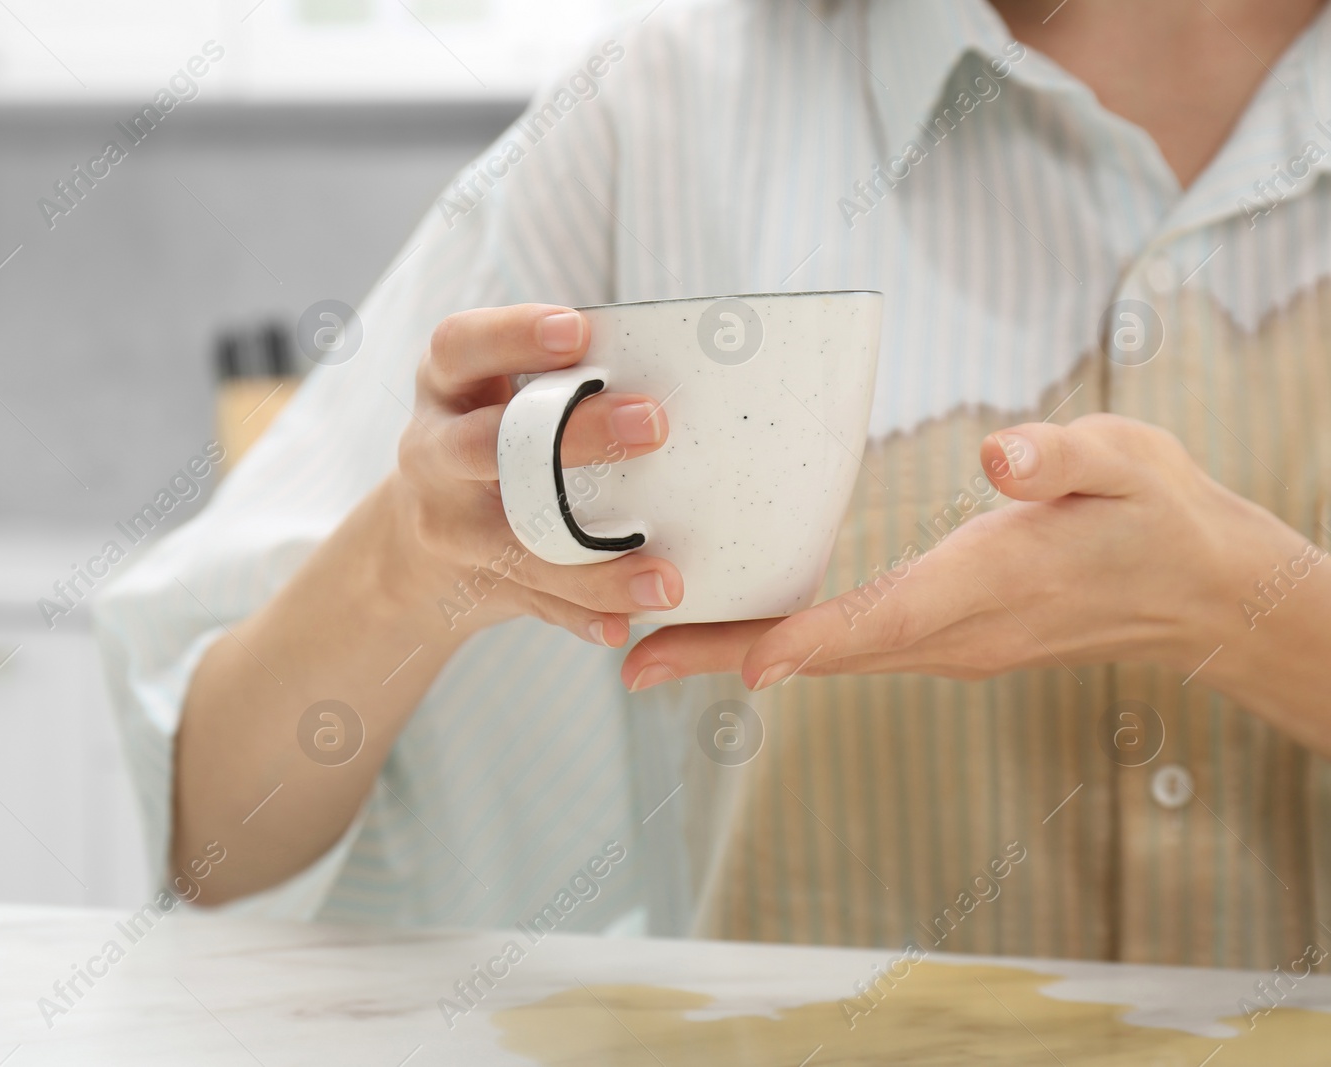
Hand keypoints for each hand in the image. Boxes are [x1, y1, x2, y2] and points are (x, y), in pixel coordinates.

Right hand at [387, 304, 683, 646]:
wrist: (413, 546)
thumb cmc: (494, 439)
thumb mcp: (496, 394)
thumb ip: (561, 382)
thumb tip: (685, 358)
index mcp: (444, 385)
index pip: (462, 347)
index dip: (513, 336)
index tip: (579, 330)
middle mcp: (433, 451)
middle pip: (484, 444)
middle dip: (571, 436)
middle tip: (653, 425)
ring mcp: (448, 523)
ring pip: (513, 543)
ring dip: (592, 563)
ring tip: (664, 580)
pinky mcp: (475, 580)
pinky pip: (535, 601)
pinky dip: (582, 614)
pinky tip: (624, 624)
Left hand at [621, 414, 1313, 691]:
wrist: (1200, 591)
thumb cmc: (1158, 514)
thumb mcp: (1127, 460)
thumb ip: (1062, 458)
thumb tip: (1001, 455)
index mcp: (988, 587)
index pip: (882, 623)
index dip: (806, 642)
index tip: (736, 663)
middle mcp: (956, 634)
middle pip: (824, 653)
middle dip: (725, 656)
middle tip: (630, 661)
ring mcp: (948, 645)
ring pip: (828, 656)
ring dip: (741, 653)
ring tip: (653, 646)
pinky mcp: (945, 638)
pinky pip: (849, 646)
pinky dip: (785, 641)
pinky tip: (739, 625)